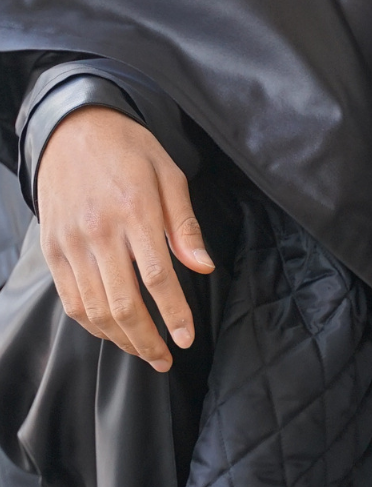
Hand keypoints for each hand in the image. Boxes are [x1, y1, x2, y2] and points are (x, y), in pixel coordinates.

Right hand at [38, 107, 212, 371]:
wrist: (73, 130)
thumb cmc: (129, 149)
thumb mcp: (169, 174)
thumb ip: (185, 225)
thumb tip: (204, 267)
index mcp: (135, 211)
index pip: (158, 277)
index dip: (173, 313)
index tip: (186, 337)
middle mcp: (99, 232)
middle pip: (123, 303)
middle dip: (147, 339)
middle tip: (166, 357)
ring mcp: (71, 243)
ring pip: (94, 308)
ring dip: (120, 338)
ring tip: (144, 352)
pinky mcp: (53, 250)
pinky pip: (71, 299)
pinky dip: (92, 323)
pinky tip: (112, 332)